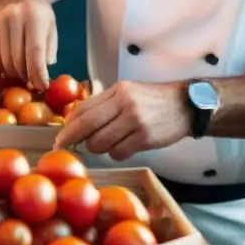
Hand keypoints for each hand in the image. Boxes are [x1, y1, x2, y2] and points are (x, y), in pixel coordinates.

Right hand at [0, 0, 57, 90]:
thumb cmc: (37, 15)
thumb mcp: (50, 27)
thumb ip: (49, 51)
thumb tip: (42, 77)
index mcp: (33, 17)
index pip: (35, 52)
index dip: (38, 74)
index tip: (42, 87)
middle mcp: (12, 18)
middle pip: (17, 61)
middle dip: (25, 76)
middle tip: (30, 79)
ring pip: (2, 62)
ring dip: (12, 72)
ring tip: (20, 70)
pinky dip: (1, 65)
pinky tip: (8, 59)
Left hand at [53, 81, 191, 160]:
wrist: (186, 105)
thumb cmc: (151, 100)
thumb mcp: (127, 92)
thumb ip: (103, 104)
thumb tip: (74, 120)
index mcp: (117, 91)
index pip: (83, 108)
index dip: (67, 126)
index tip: (59, 137)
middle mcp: (124, 103)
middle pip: (87, 125)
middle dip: (72, 139)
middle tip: (65, 148)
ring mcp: (135, 121)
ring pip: (101, 143)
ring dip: (98, 148)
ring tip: (106, 143)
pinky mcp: (145, 138)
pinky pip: (118, 153)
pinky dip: (116, 153)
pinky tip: (123, 147)